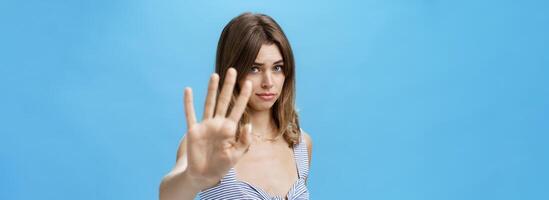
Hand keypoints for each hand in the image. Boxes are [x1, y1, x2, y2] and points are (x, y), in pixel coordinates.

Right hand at [182, 68, 252, 189]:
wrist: (204, 175)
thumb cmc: (222, 165)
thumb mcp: (236, 155)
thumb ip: (244, 141)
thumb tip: (248, 125)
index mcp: (230, 129)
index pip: (238, 108)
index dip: (243, 96)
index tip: (249, 83)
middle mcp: (218, 123)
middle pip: (224, 100)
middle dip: (228, 86)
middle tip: (232, 70)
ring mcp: (205, 125)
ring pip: (209, 103)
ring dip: (211, 89)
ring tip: (215, 75)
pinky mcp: (193, 130)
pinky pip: (190, 114)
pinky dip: (188, 102)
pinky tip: (188, 90)